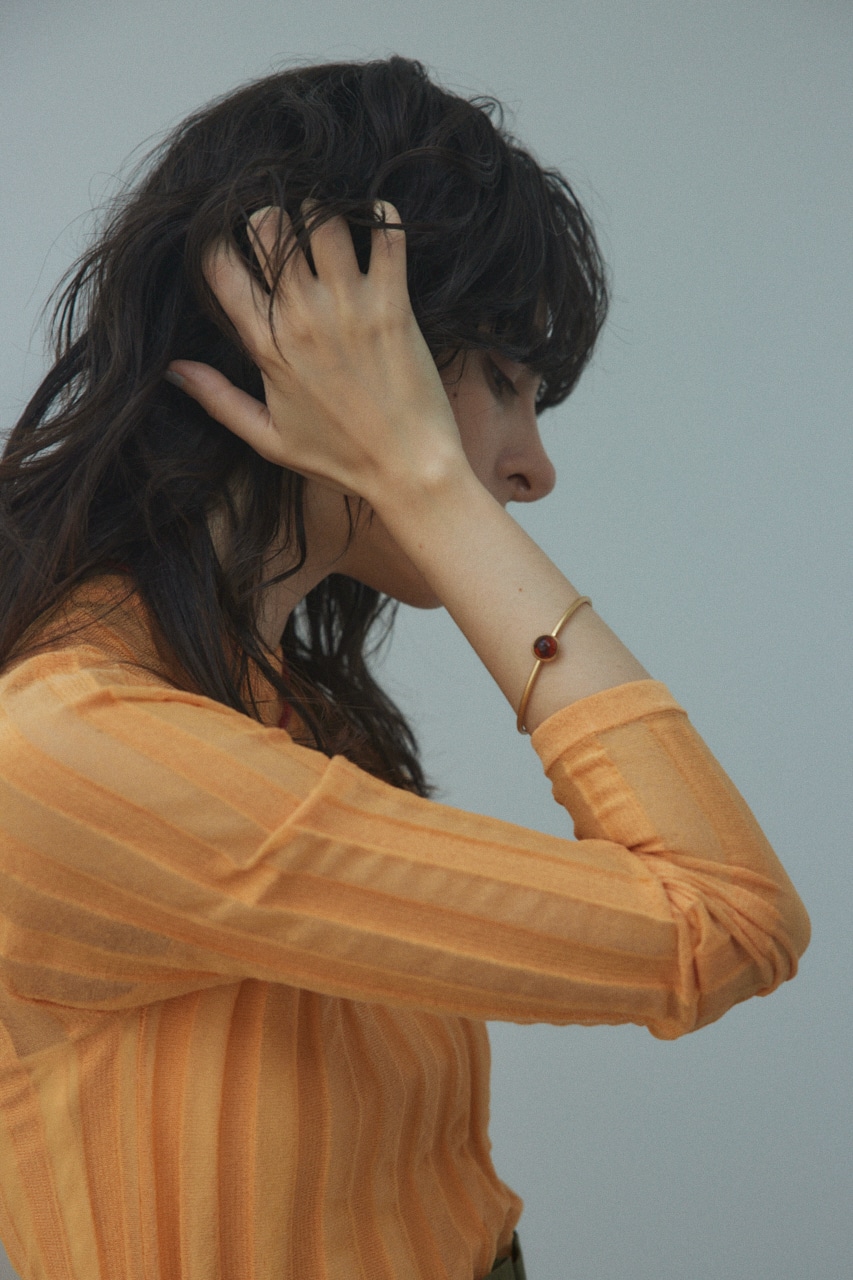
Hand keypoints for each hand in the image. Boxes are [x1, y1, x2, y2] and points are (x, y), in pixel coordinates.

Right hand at [167, 203, 466, 507]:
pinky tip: (378, 226)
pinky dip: (384, 217)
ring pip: (322, 219)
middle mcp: (303, 318)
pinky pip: (388, 234)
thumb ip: (218, 400)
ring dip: (322, 214)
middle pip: (265, 227)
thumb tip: (174, 370)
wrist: (409, 471)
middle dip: (268, 219)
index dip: (219, 246)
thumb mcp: (269, 438)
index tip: (236, 252)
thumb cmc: (341, 458)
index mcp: (267, 346)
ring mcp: (349, 307)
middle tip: (285, 234)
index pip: (220, 267)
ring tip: (330, 230)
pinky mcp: (394, 304)